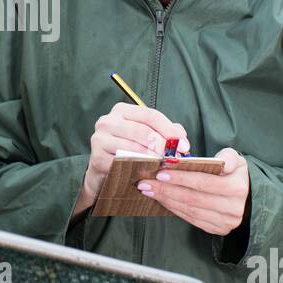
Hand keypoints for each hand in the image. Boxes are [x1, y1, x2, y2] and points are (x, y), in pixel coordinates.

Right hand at [71, 103, 189, 218]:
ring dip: (154, 158)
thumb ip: (165, 131)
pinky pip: (123, 163)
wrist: (104, 169)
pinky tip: (150, 172)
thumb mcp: (146, 136)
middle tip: (176, 158)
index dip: (169, 130)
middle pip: (143, 131)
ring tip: (166, 165)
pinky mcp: (97, 158)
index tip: (185, 145)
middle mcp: (108, 121)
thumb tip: (181, 136)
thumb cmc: (128, 149)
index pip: (150, 115)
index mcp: (122, 111)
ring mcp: (99, 139)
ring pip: (134, 147)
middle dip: (163, 145)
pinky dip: (139, 168)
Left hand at [135, 148, 248, 235]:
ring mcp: (225, 222)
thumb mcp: (236, 160)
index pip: (203, 182)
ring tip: (150, 190)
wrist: (249, 197)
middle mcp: (233, 208)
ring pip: (190, 211)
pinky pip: (192, 219)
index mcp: (237, 188)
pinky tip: (163, 200)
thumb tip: (214, 161)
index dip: (180, 178)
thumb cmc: (236, 174)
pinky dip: (175, 209)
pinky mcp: (218, 229)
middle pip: (193, 198)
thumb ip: (227, 157)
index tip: (160, 172)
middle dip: (166, 190)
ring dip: (166, 200)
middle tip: (146, 183)